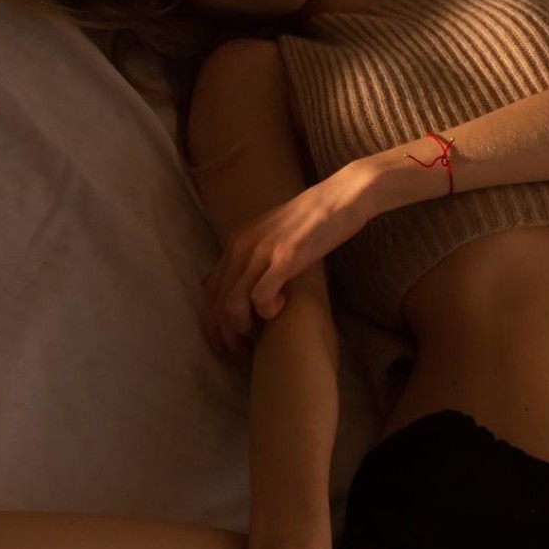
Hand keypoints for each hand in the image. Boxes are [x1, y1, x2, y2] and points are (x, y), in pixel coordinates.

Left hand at [200, 166, 370, 354]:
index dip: (212, 326)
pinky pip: (260, 296)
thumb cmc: (313, 222)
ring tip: (262, 335)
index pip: (208, 292)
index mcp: (236, 243)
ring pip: (231, 304)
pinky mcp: (284, 257)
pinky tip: (282, 309)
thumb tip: (244, 285)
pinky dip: (267, 311)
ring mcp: (261, 251)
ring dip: (243, 328)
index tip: (226, 346)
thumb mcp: (273, 237)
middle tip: (243, 351)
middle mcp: (241, 247)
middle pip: (215, 303)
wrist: (341, 197)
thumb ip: (255, 258)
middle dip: (225, 335)